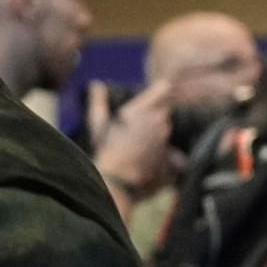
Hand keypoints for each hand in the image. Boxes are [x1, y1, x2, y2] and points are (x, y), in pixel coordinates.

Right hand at [92, 79, 174, 198]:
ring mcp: (166, 139)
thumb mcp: (98, 124)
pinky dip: (159, 150)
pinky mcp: (170, 155)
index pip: (163, 89)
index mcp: (141, 110)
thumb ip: (98, 102)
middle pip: (164, 110)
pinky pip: (169, 148)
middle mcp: (158, 121)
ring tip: (137, 143)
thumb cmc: (105, 151)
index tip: (157, 92)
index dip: (161, 91)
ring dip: (156, 133)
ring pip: (165, 129)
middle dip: (154, 115)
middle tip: (136, 126)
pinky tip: (143, 157)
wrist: (118, 182)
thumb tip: (95, 85)